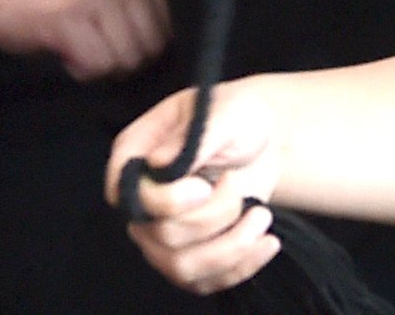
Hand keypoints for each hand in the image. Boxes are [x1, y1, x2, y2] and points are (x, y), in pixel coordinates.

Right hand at [0, 0, 169, 80]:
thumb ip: (134, 11)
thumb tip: (160, 58)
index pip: (165, 31)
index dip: (135, 47)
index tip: (106, 39)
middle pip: (147, 50)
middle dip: (119, 60)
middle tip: (87, 46)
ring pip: (125, 61)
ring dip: (99, 67)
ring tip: (74, 46)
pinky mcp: (67, 19)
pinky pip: (97, 67)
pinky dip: (80, 70)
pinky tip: (62, 51)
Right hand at [107, 81, 284, 294]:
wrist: (263, 142)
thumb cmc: (238, 118)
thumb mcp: (226, 112)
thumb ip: (196, 136)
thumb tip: (158, 163)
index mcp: (135, 154)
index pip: (127, 196)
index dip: (165, 202)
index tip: (204, 187)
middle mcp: (141, 199)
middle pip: (162, 234)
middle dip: (213, 216)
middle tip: (239, 186)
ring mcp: (161, 233)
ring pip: (181, 266)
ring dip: (230, 246)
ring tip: (261, 217)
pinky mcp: (191, 256)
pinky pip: (205, 282)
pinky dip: (241, 266)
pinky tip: (266, 242)